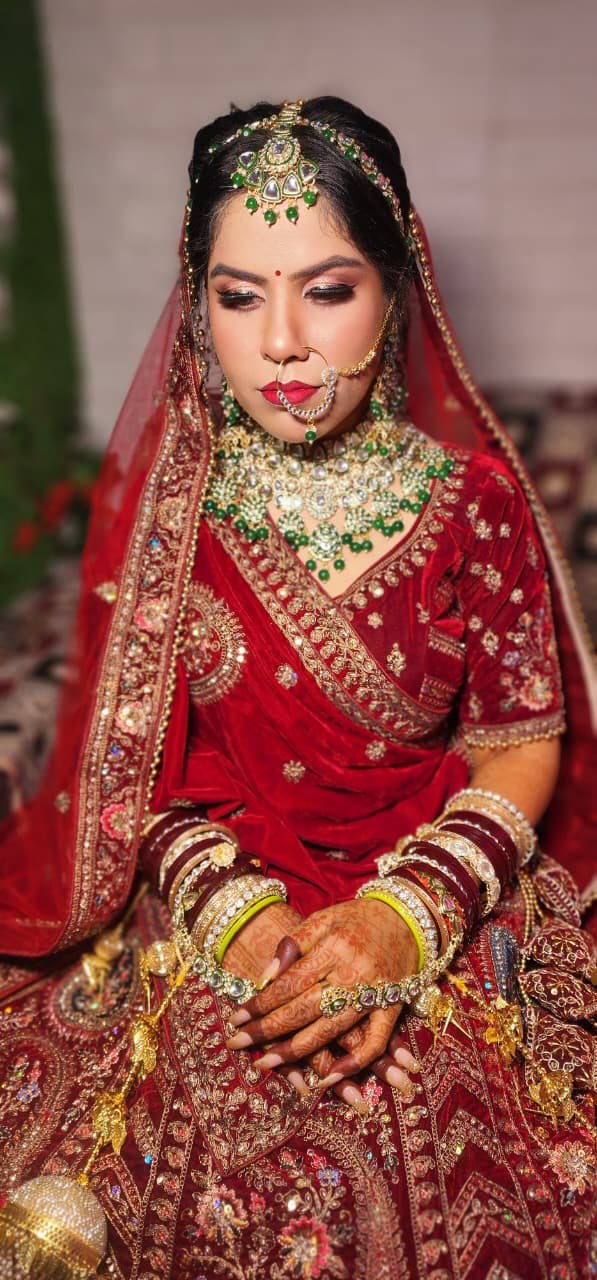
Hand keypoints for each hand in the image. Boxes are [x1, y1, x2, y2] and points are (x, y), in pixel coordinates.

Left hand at [226, 898, 418, 1080]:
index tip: (235, 1018)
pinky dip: (353, 1064)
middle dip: (267, 1030)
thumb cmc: (358, 918)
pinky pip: (375, 1043)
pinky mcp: (393, 1009)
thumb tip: (266, 977)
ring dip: (295, 1052)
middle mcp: (353, 974)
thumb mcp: (324, 917)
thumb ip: (294, 943)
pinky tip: (326, 1078)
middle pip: (303, 1010)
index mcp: (333, 948)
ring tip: (264, 1063)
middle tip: (236, 1043)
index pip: (289, 983)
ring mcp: (374, 994)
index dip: (260, 1004)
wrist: (407, 918)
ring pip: (330, 1030)